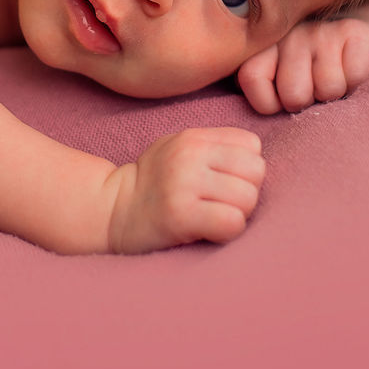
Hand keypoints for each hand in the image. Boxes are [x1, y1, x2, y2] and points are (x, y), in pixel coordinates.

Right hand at [106, 128, 265, 252]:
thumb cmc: (153, 183)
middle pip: (256, 171)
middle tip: (223, 203)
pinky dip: (228, 231)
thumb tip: (256, 157)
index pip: (252, 144)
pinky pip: (231, 222)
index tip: (227, 181)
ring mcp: (184, 184)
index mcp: (193, 138)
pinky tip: (210, 231)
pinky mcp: (180, 216)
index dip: (246, 167)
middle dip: (247, 192)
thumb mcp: (177, 148)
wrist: (111, 210)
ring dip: (238, 214)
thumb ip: (213, 146)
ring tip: (214, 216)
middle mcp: (189, 156)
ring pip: (248, 198)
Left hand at [237, 16, 368, 114]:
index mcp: (264, 44)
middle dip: (308, 102)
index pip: (251, 79)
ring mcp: (322, 30)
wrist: (358, 35)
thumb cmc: (314, 70)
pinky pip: (355, 75)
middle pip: (294, 94)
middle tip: (315, 89)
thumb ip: (262, 91)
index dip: (271, 103)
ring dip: (336, 94)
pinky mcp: (355, 32)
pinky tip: (352, 68)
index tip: (283, 99)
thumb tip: (257, 123)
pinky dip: (358, 81)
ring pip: (328, 89)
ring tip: (336, 78)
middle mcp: (290, 32)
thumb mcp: (279, 79)